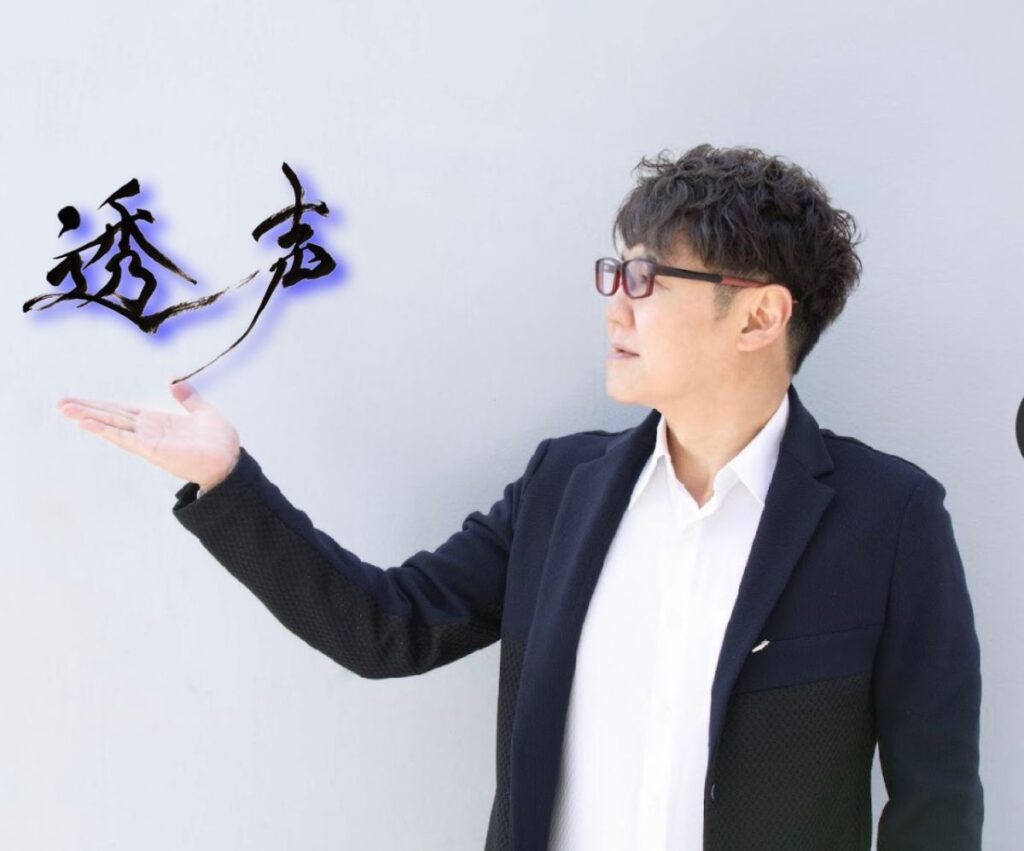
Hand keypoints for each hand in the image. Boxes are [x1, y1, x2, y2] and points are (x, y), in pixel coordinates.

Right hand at [56, 380, 241, 490]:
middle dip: (86, 409)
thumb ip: (189, 398)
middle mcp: (148, 432)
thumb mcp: (203, 412)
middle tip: (60, 402)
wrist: (230, 460)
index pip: (123, 411)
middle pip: (111, 417)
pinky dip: (105, 431)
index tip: (80, 399)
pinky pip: (124, 438)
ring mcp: (148, 442)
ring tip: (64, 409)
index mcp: (157, 422)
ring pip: (112, 426)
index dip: (102, 405)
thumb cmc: (220, 442)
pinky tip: (86, 423)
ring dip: (88, 417)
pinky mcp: (152, 450)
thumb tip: (175, 382)